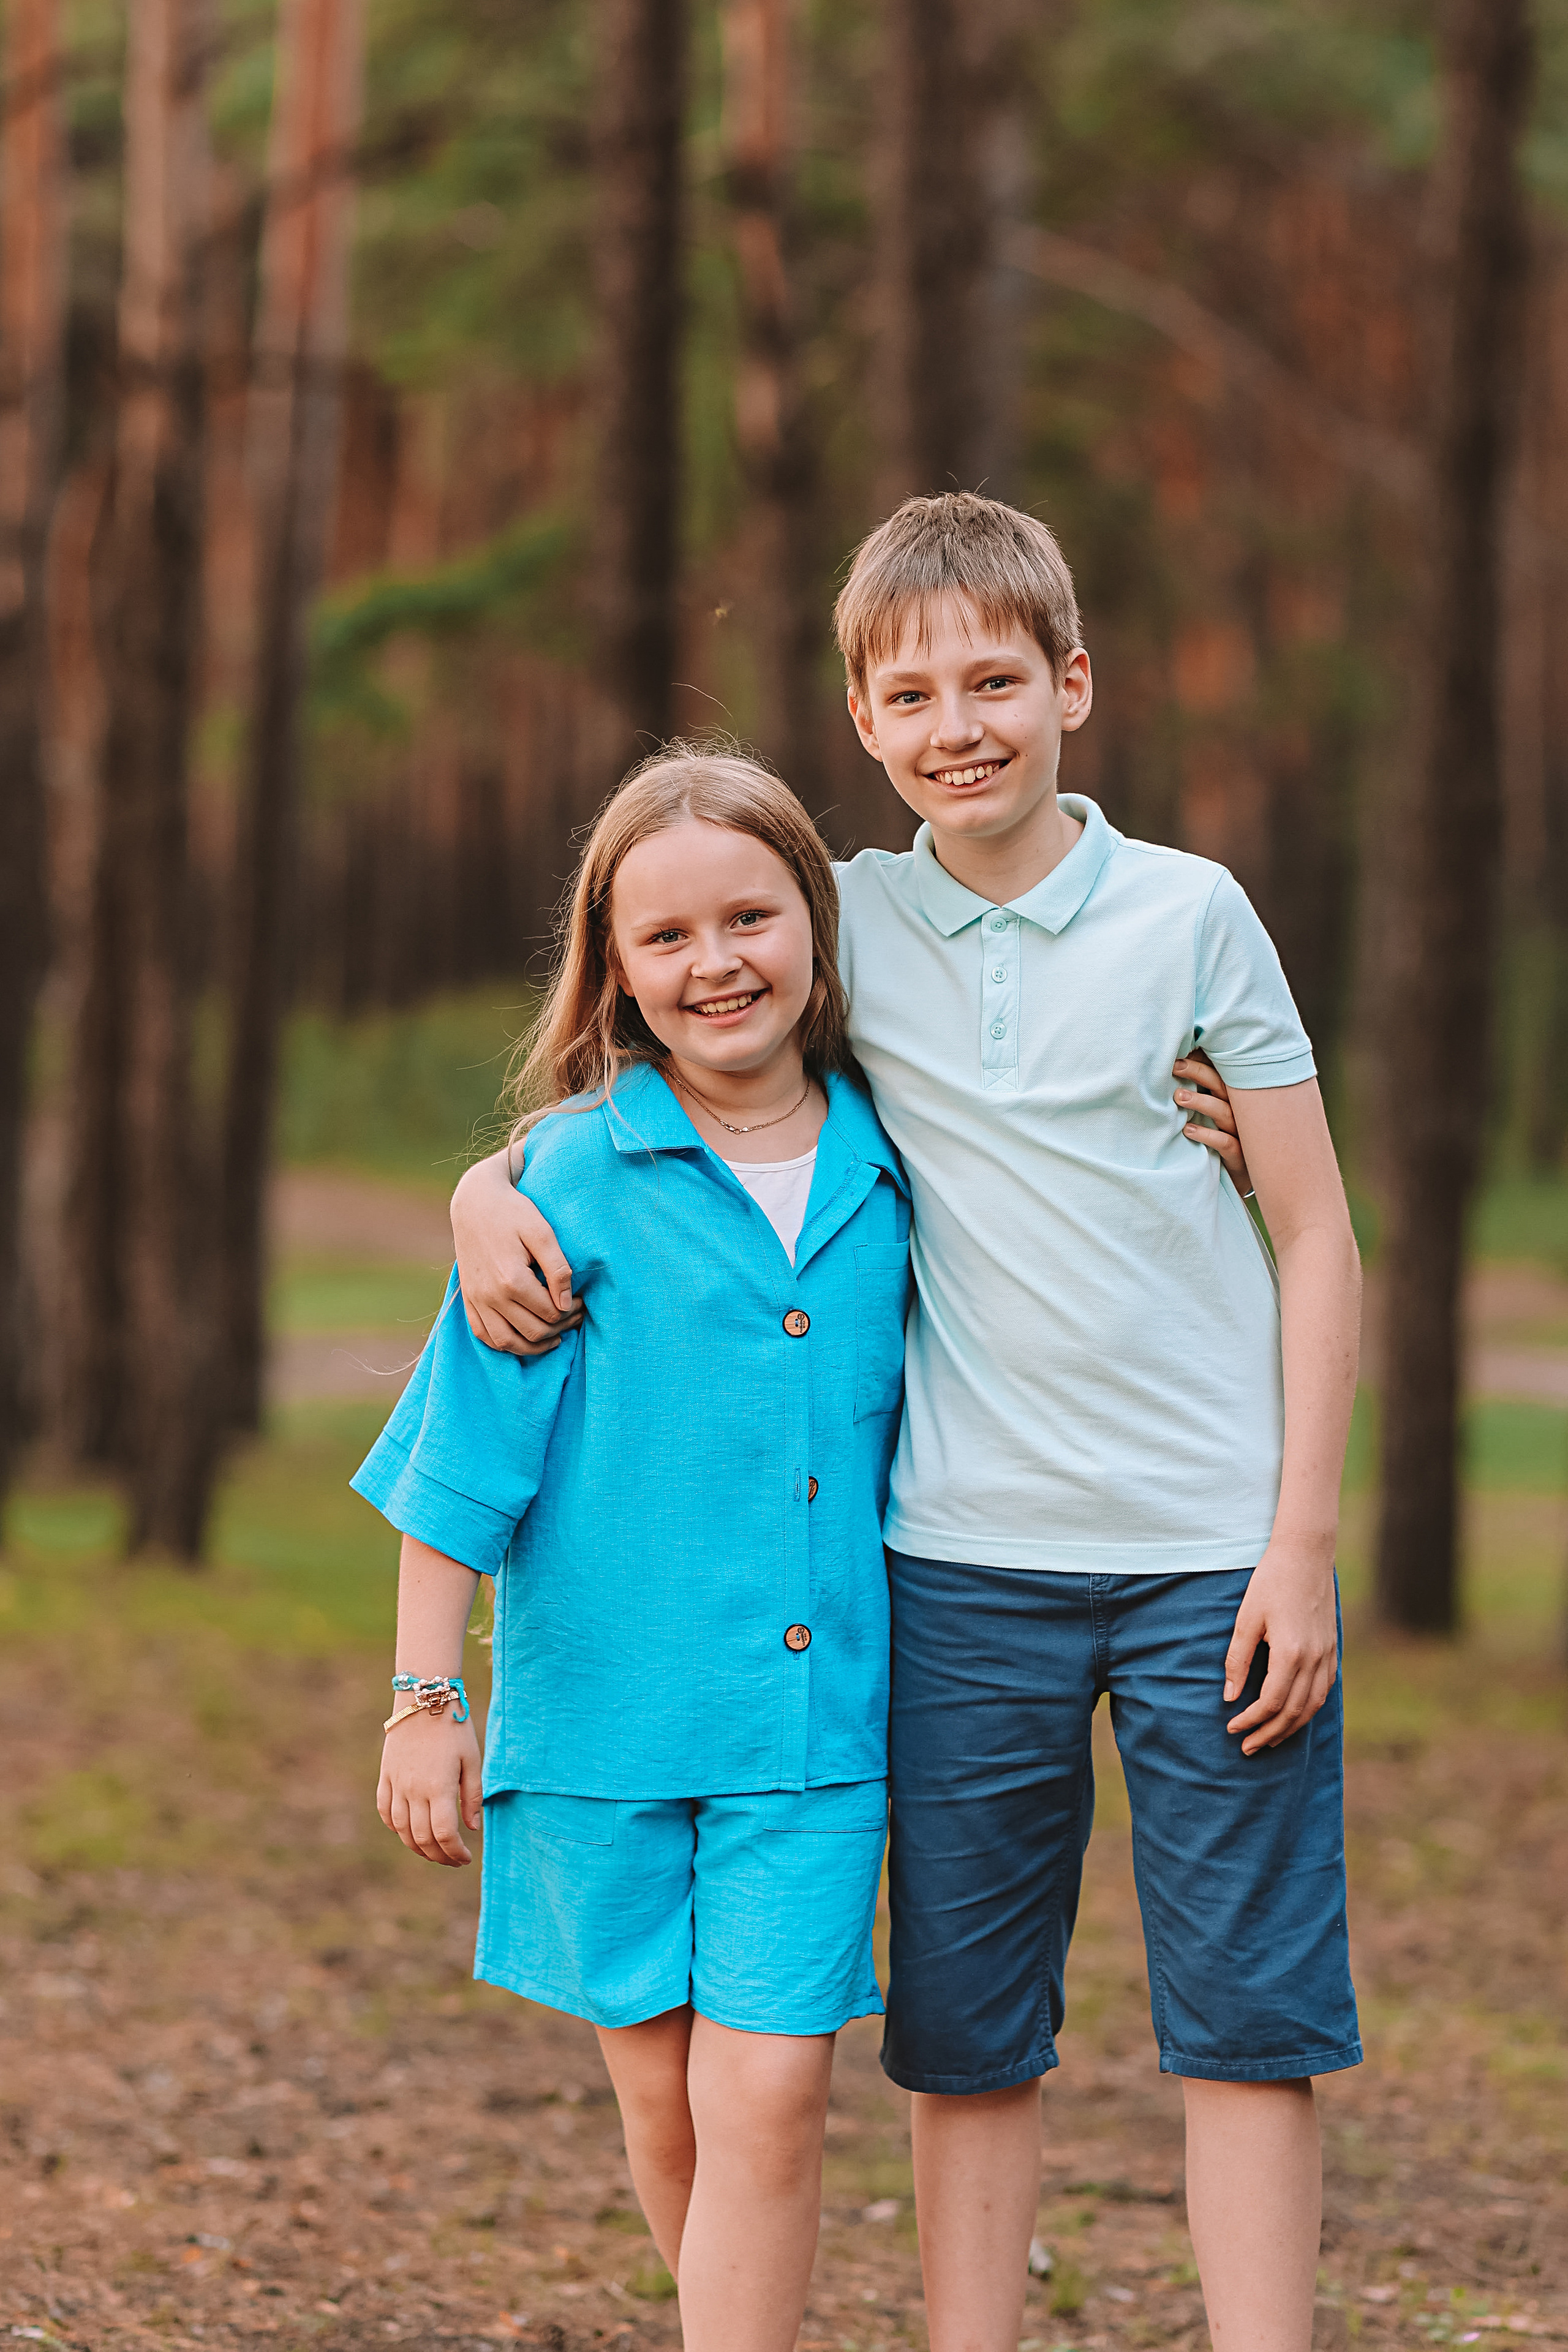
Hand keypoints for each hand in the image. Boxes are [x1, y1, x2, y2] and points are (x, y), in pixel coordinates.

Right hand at [378, 1709, 483, 1864]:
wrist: (422, 1699)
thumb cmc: (453, 1729)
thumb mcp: (471, 1760)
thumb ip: (472, 1796)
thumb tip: (472, 1829)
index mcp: (439, 1787)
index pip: (444, 1834)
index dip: (455, 1853)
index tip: (466, 1858)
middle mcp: (414, 1790)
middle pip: (422, 1838)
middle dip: (439, 1856)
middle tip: (453, 1860)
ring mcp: (396, 1784)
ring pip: (401, 1830)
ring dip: (417, 1847)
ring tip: (434, 1851)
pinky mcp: (386, 1776)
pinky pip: (385, 1811)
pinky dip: (396, 1828)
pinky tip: (409, 1832)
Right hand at [450, 1153, 582, 1357]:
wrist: (475, 1202)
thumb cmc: (513, 1213)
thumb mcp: (542, 1232)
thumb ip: (558, 1269)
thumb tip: (566, 1304)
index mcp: (512, 1280)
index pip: (550, 1313)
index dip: (572, 1312)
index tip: (582, 1302)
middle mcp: (491, 1296)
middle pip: (533, 1331)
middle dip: (560, 1328)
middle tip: (575, 1316)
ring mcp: (476, 1300)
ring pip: (507, 1343)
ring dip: (534, 1346)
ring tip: (554, 1337)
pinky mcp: (468, 1299)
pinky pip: (484, 1335)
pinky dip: (504, 1344)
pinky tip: (523, 1338)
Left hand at [1173, 1051, 1252, 1197]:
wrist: (1244, 1178)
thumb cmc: (1223, 1140)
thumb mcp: (1213, 1117)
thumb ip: (1201, 1095)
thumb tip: (1173, 1073)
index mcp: (1233, 1099)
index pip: (1221, 1074)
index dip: (1202, 1062)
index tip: (1179, 1055)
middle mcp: (1240, 1112)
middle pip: (1222, 1086)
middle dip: (1199, 1073)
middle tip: (1175, 1066)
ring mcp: (1242, 1133)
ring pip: (1224, 1112)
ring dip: (1201, 1102)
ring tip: (1179, 1097)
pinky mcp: (1240, 1156)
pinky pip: (1225, 1142)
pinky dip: (1207, 1135)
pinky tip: (1188, 1130)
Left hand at [1222, 1542, 1337, 1753]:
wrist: (1306, 1555)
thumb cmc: (1271, 1582)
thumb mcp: (1247, 1618)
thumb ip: (1238, 1659)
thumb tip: (1230, 1697)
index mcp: (1291, 1652)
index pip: (1271, 1702)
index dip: (1251, 1720)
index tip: (1232, 1728)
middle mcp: (1314, 1659)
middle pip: (1293, 1712)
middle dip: (1269, 1734)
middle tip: (1247, 1747)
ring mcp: (1327, 1656)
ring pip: (1312, 1706)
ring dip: (1290, 1728)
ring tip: (1268, 1740)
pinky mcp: (1332, 1650)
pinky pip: (1324, 1691)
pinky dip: (1308, 1709)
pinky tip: (1293, 1715)